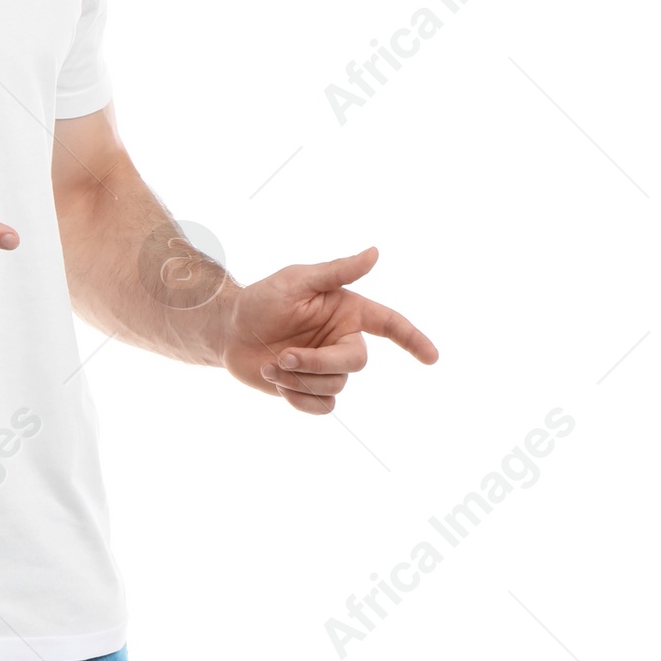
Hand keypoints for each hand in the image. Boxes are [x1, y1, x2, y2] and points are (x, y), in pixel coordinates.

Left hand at [217, 246, 437, 412]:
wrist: (228, 332)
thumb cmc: (261, 300)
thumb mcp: (297, 279)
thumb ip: (338, 271)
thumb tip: (375, 253)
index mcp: (348, 312)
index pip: (390, 325)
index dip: (413, 340)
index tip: (433, 357)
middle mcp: (343, 340)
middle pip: (356, 362)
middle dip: (318, 363)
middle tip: (283, 356)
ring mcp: (327, 367)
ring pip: (336, 386)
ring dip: (299, 379)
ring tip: (271, 365)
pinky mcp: (310, 390)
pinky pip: (321, 407)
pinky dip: (298, 399)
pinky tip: (276, 382)